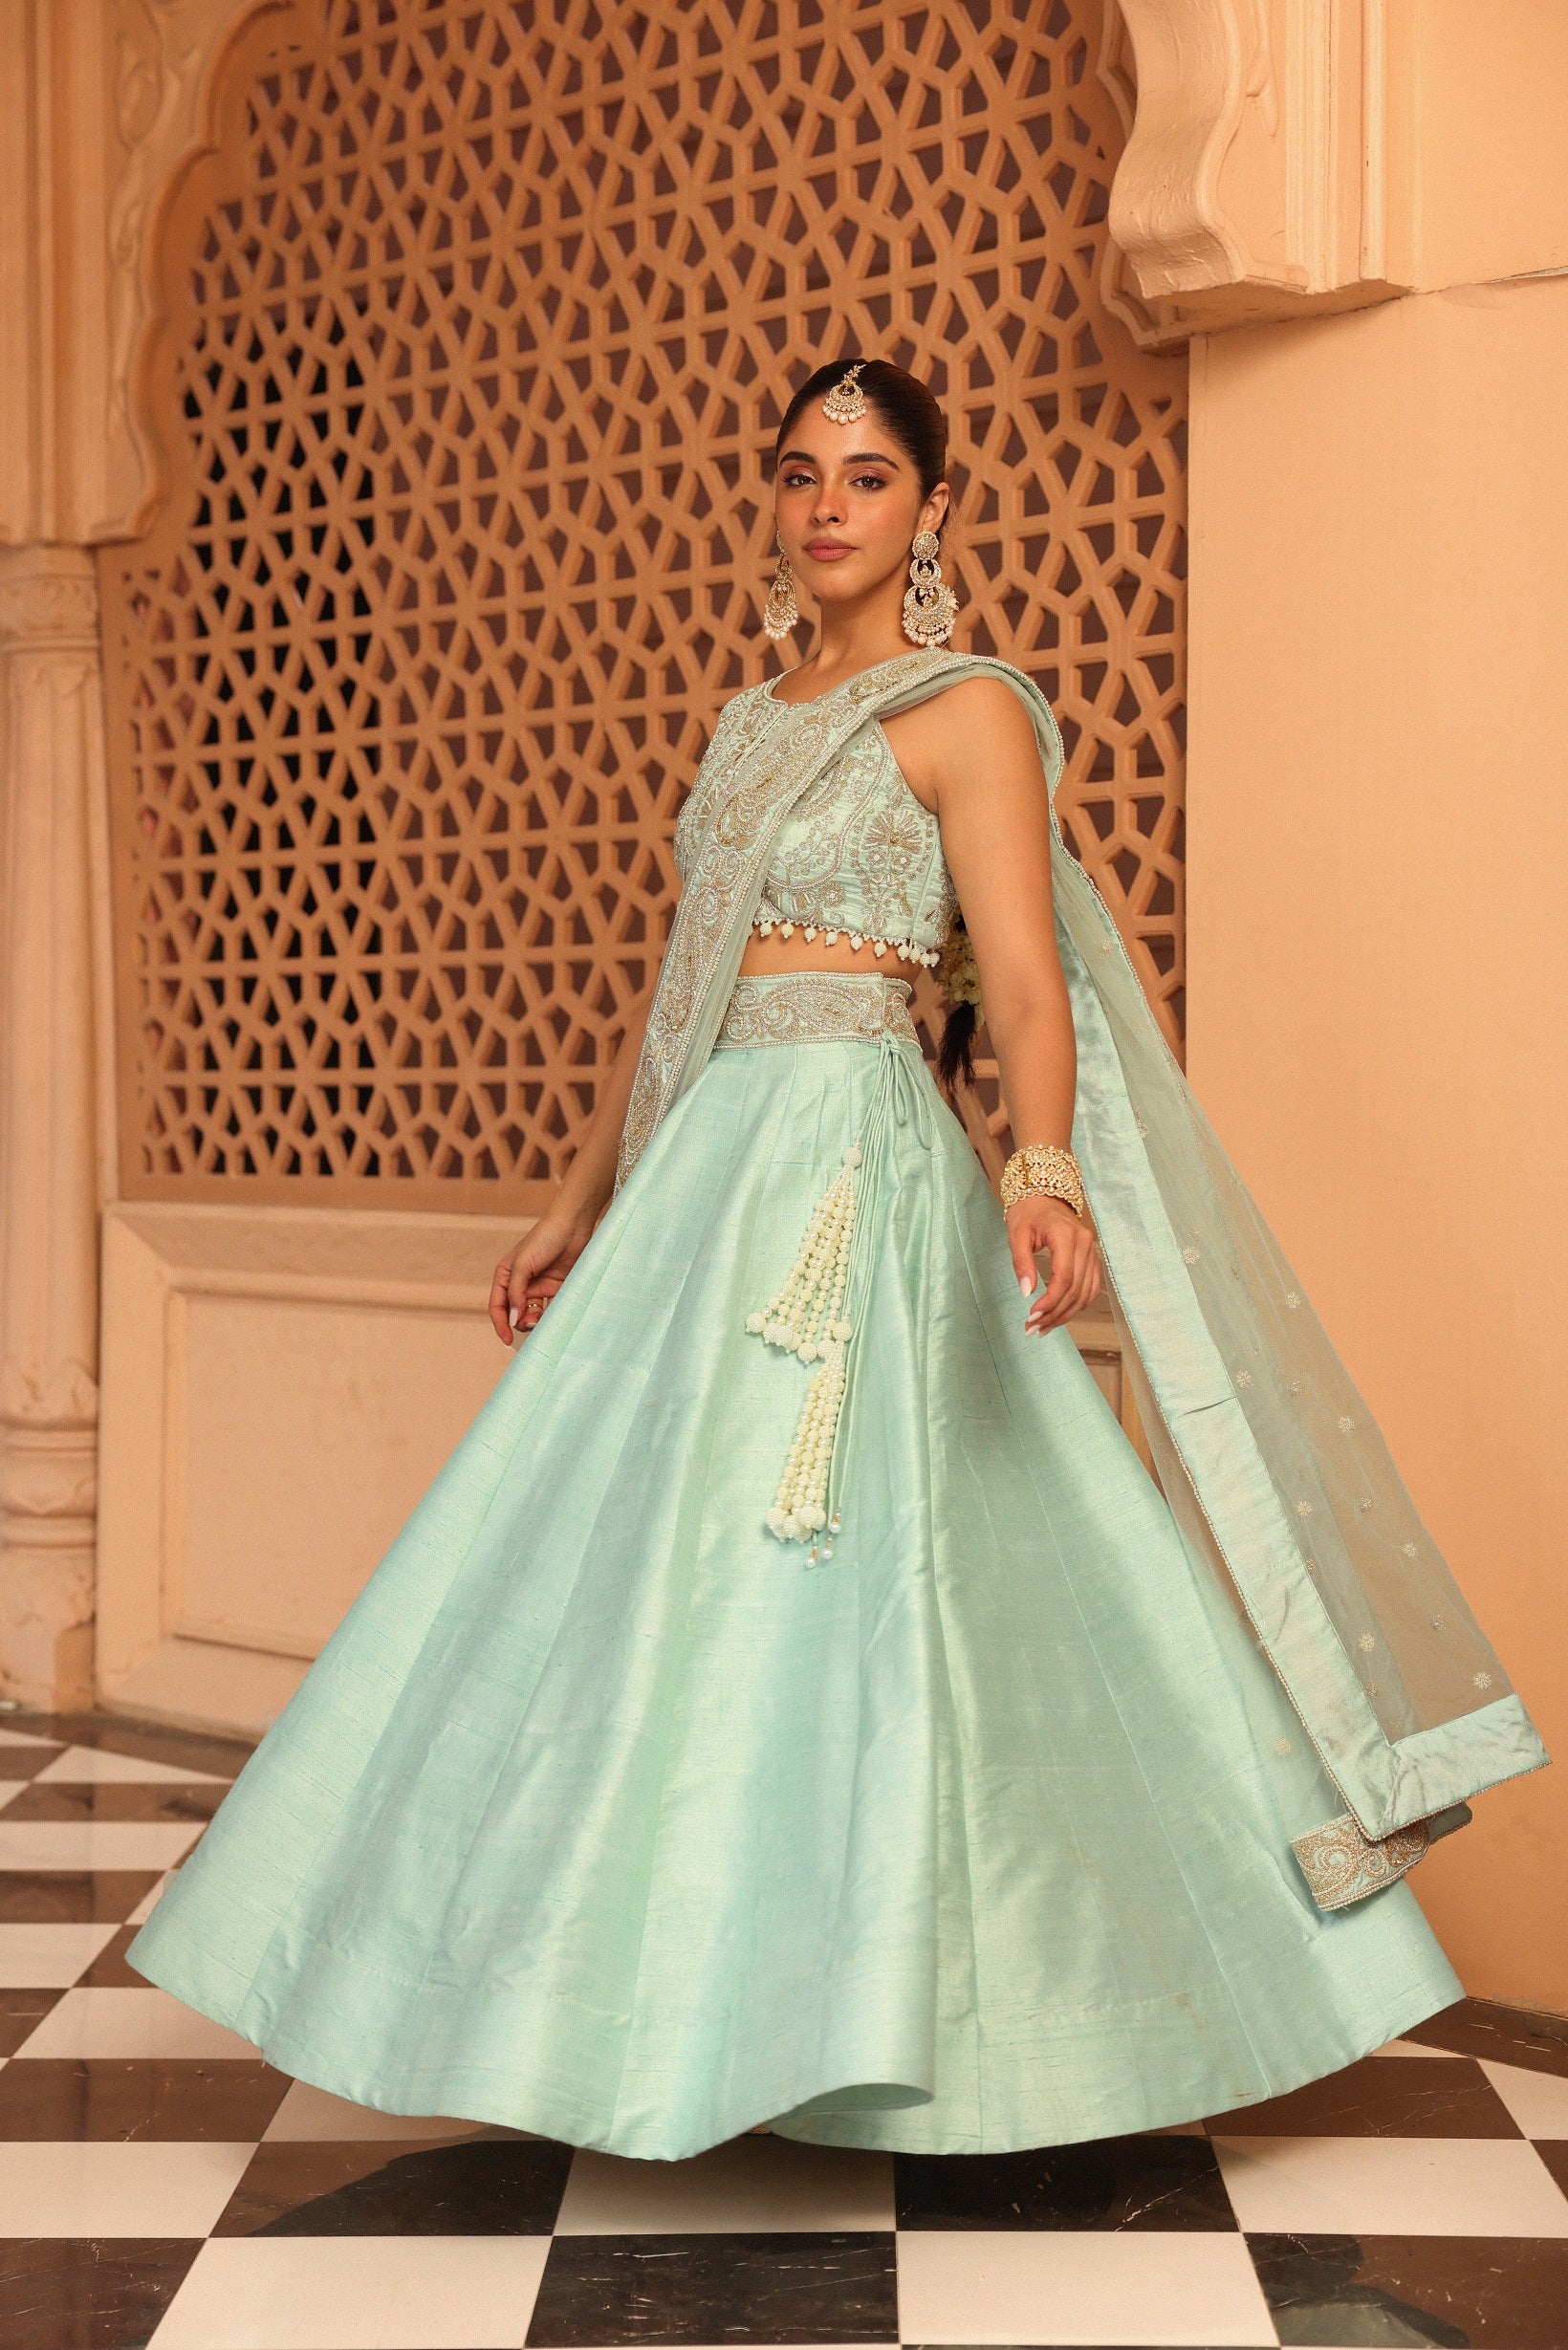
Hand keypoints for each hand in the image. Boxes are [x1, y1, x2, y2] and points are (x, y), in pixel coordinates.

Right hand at [489, 1211, 595, 1345]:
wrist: (574, 1225)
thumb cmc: (545, 1238)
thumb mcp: (523, 1264)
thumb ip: (516, 1292)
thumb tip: (513, 1319)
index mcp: (506, 1276)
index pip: (498, 1306)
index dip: (500, 1324)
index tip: (507, 1341)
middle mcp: (521, 1283)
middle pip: (516, 1313)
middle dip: (521, 1322)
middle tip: (533, 1322)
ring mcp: (540, 1286)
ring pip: (534, 1313)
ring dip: (537, 1320)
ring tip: (544, 1318)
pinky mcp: (558, 1287)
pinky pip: (552, 1308)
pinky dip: (553, 1315)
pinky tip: (557, 1316)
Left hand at [1008, 1193, 1100, 1334]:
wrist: (1045, 1197)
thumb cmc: (1028, 1214)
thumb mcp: (1017, 1234)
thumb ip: (1021, 1262)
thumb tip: (1027, 1293)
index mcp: (1066, 1235)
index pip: (1064, 1278)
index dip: (1050, 1302)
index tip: (1031, 1316)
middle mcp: (1086, 1244)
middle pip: (1076, 1290)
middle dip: (1054, 1314)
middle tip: (1033, 1329)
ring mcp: (1093, 1252)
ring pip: (1086, 1294)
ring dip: (1066, 1315)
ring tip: (1043, 1328)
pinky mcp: (1093, 1260)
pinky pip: (1091, 1289)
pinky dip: (1077, 1306)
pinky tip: (1060, 1316)